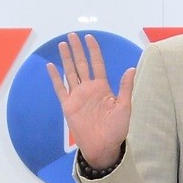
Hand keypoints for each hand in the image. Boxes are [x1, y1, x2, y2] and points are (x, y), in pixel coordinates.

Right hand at [46, 32, 135, 169]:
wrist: (103, 146)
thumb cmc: (116, 129)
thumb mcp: (125, 107)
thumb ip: (125, 87)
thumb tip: (131, 68)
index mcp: (102, 87)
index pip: (96, 64)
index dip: (93, 50)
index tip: (89, 38)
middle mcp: (88, 88)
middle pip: (81, 64)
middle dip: (77, 49)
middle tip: (72, 35)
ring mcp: (77, 96)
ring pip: (70, 72)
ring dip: (66, 58)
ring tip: (62, 44)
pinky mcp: (68, 105)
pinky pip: (60, 88)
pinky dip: (55, 77)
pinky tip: (51, 66)